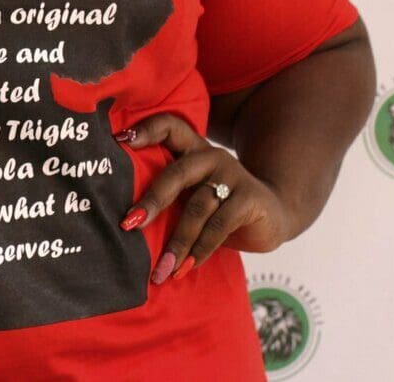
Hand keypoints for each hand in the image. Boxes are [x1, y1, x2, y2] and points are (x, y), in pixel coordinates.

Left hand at [115, 113, 298, 283]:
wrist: (273, 214)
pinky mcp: (249, 198)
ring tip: (162, 268)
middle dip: (151, 201)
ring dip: (177, 242)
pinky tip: (188, 267)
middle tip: (130, 225)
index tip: (119, 141)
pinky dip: (200, 250)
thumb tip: (125, 225)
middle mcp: (211, 156)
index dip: (146, 130)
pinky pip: (219, 225)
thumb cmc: (219, 206)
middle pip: (175, 174)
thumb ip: (169, 195)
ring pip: (196, 208)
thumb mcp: (193, 194)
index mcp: (192, 148)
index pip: (169, 126)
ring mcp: (232, 175)